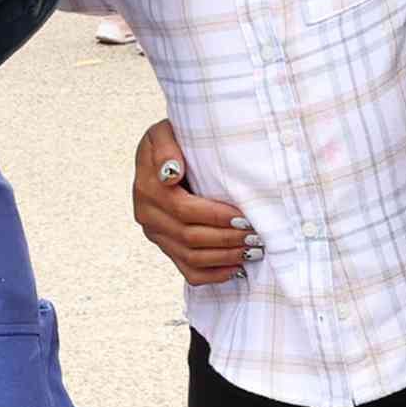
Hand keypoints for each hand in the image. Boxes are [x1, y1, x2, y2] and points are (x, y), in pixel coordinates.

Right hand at [132, 119, 252, 285]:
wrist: (165, 153)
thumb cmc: (172, 139)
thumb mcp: (163, 132)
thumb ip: (164, 147)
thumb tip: (171, 173)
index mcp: (148, 189)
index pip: (184, 210)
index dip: (216, 217)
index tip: (244, 216)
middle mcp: (148, 216)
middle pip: (191, 237)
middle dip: (227, 238)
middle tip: (257, 235)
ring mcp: (157, 235)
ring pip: (192, 257)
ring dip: (226, 257)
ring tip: (253, 250)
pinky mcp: (167, 248)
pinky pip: (189, 272)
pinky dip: (214, 274)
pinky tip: (237, 267)